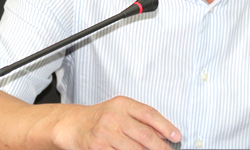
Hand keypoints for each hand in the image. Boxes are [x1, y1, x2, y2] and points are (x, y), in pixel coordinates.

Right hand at [52, 95, 180, 149]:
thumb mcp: (120, 110)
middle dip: (160, 147)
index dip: (165, 126)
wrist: (73, 124)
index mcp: (123, 104)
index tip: (176, 136)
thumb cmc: (101, 117)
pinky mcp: (97, 148)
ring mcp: (105, 133)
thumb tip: (164, 133)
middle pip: (144, 135)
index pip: (149, 114)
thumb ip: (140, 119)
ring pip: (134, 149)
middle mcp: (114, 117)